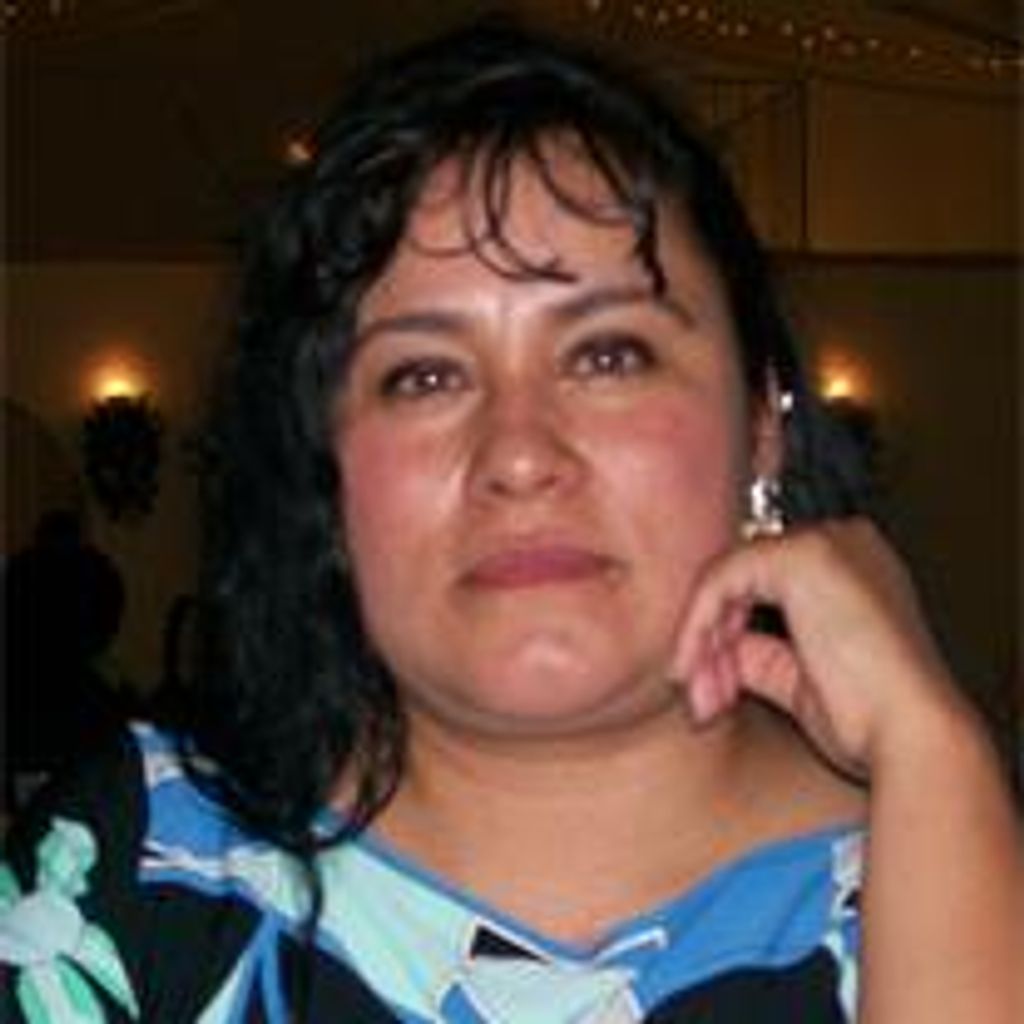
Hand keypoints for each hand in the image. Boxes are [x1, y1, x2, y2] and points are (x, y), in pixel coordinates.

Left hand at [672, 517, 969, 777]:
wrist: (910, 737)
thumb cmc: (871, 721)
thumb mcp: (797, 678)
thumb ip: (756, 652)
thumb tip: (713, 646)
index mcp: (854, 566)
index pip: (763, 584)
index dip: (728, 636)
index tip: (712, 693)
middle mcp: (843, 542)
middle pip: (741, 578)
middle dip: (710, 643)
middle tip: (701, 701)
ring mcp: (824, 541)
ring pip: (724, 578)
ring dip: (702, 642)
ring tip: (703, 700)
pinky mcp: (800, 555)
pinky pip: (720, 580)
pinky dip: (699, 628)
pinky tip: (695, 672)